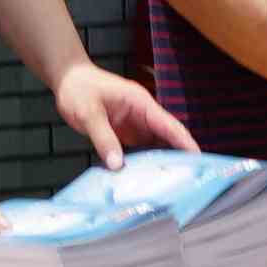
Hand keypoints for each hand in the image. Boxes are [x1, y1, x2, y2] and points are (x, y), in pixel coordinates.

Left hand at [55, 61, 192, 169]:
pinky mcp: (125, 133)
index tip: (198, 158)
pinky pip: (139, 150)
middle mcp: (142, 115)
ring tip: (168, 185)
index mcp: (141, 103)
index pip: (169, 125)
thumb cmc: (79, 89)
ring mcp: (134, 124)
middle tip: (188, 179)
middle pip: (166, 138)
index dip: (184, 142)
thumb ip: (103, 138)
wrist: (68, 80)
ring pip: (154, 146)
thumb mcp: (89, 113)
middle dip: (178, 156)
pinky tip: (142, 179)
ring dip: (159, 162)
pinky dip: (142, 163)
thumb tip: (117, 165)